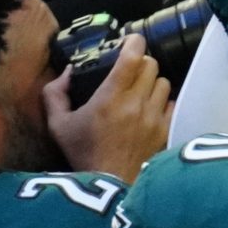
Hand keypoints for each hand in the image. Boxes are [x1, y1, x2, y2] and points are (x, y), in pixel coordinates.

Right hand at [42, 31, 169, 180]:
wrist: (109, 186)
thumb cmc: (82, 154)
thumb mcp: (58, 126)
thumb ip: (55, 95)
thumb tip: (67, 72)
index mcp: (110, 97)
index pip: (132, 56)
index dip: (133, 42)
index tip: (128, 41)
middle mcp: (136, 103)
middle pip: (151, 64)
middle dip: (140, 63)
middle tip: (129, 71)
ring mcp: (154, 116)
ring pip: (163, 82)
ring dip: (152, 82)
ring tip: (139, 92)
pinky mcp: (166, 129)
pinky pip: (171, 102)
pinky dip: (161, 102)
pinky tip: (149, 110)